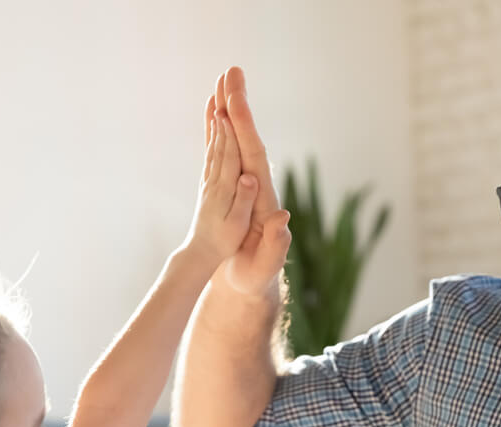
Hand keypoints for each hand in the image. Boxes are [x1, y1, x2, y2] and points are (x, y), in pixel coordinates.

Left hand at [177, 106, 260, 271]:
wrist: (201, 252)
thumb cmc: (224, 241)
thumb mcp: (236, 225)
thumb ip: (243, 200)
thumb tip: (249, 177)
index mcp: (225, 189)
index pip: (230, 154)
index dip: (231, 130)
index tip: (230, 107)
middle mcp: (215, 179)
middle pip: (220, 140)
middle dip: (222, 113)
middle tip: (223, 87)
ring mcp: (210, 178)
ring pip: (214, 142)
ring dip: (215, 117)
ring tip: (216, 93)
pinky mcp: (210, 180)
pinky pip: (211, 150)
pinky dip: (212, 131)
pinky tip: (213, 118)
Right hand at [208, 66, 289, 295]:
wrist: (253, 282)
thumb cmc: (257, 276)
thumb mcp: (266, 264)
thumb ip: (276, 244)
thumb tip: (284, 218)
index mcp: (263, 197)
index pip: (254, 155)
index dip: (245, 128)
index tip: (234, 99)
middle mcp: (258, 185)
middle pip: (248, 137)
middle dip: (239, 104)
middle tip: (231, 70)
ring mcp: (249, 184)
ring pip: (239, 139)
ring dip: (231, 109)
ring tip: (223, 79)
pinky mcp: (239, 186)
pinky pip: (230, 151)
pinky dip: (222, 130)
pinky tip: (216, 111)